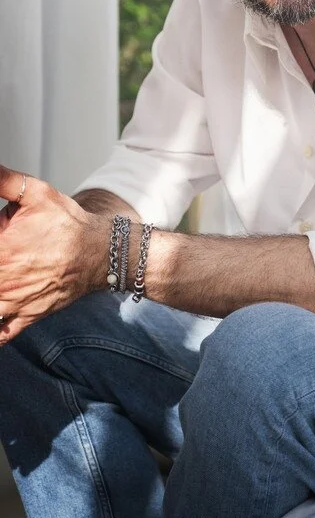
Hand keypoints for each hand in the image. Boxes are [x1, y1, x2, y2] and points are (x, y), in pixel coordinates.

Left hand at [0, 165, 108, 343]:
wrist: (101, 252)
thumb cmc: (69, 224)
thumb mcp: (37, 194)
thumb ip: (6, 181)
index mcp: (0, 250)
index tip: (1, 236)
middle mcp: (3, 280)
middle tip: (9, 253)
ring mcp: (13, 302)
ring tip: (7, 276)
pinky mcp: (26, 316)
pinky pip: (1, 335)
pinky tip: (2, 309)